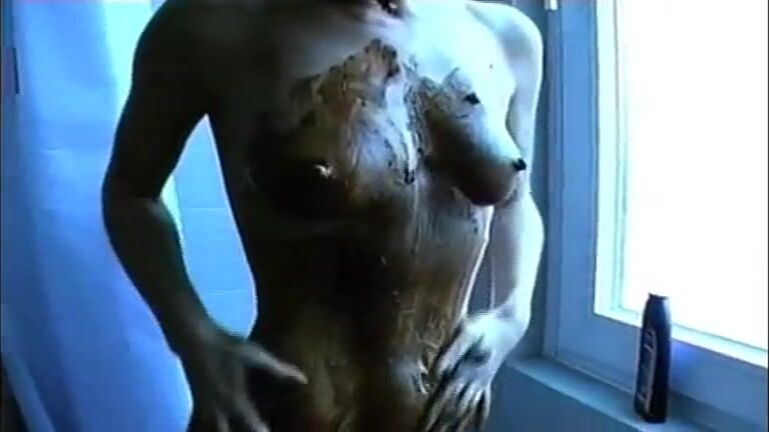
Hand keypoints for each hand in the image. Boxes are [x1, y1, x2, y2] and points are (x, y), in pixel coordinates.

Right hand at [180, 323, 305, 431]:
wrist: (194, 339)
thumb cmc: (226, 346)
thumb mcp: (256, 355)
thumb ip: (279, 369)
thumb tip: (303, 380)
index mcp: (235, 400)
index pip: (253, 427)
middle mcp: (218, 409)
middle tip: (258, 430)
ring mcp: (205, 408)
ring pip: (215, 430)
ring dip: (226, 431)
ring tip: (237, 427)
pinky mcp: (197, 403)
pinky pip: (203, 424)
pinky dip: (213, 426)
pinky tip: (220, 423)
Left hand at [420, 311, 518, 431]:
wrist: (509, 324)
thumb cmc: (485, 326)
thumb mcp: (464, 334)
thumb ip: (449, 354)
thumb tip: (434, 374)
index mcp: (463, 372)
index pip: (443, 399)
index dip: (432, 413)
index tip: (422, 426)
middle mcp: (473, 382)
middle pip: (453, 409)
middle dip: (440, 424)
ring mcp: (481, 383)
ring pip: (467, 410)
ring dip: (456, 425)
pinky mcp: (487, 380)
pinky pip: (483, 404)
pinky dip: (480, 418)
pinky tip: (479, 429)